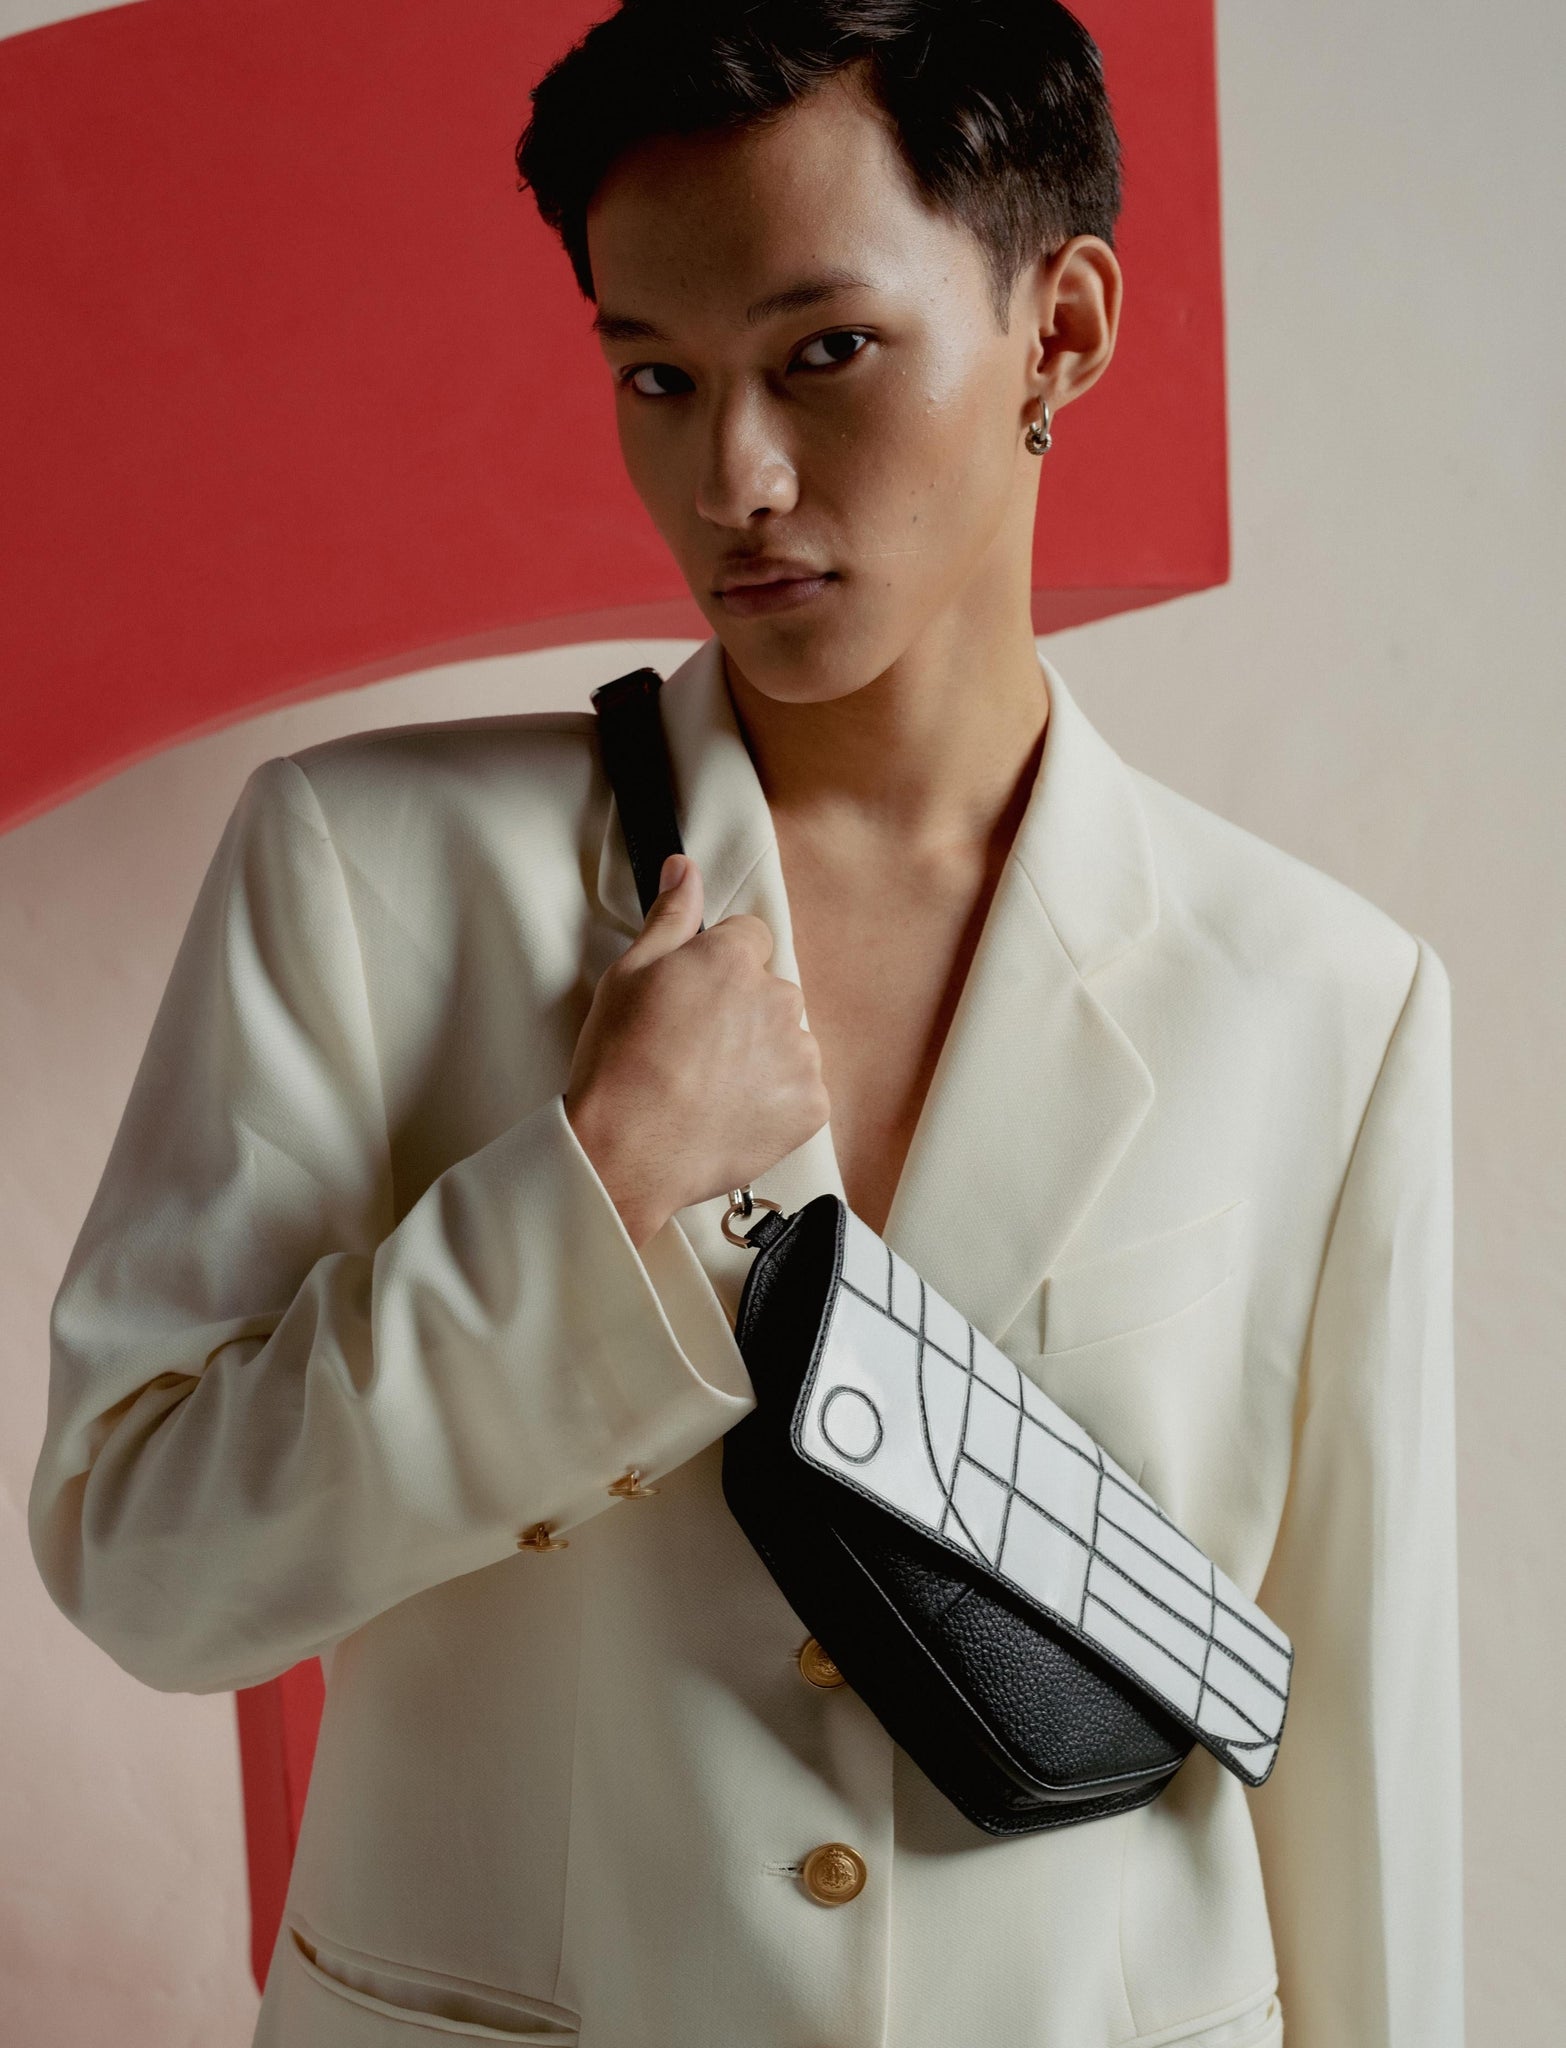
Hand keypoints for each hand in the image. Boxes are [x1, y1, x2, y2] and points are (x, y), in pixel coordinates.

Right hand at [564, 853, 829, 1247]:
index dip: (719, 968)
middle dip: (743, 1013)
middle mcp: (778, 999)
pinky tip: (732, 1114)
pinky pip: (802, 1091)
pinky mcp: (811, 1105)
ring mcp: (799, 1055)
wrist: (628, 1151)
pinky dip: (776, 1102)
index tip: (695, 1000)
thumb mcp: (628, 976)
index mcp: (733, 960)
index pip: (750, 938)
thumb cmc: (620, 1063)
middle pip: (771, 991)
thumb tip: (685, 869)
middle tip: (695, 1050)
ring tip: (710, 1088)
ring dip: (762, 1057)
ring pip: (788, 1041)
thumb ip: (669, 918)